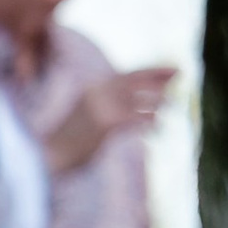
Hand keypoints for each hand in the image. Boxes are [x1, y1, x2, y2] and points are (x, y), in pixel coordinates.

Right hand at [42, 65, 171, 177]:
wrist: (45, 158)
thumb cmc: (65, 144)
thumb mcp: (86, 120)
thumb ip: (106, 110)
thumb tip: (130, 112)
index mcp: (92, 89)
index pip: (128, 75)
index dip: (151, 71)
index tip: (170, 70)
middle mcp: (97, 93)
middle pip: (135, 79)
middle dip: (159, 76)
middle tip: (181, 72)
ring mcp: (101, 107)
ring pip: (139, 98)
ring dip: (159, 102)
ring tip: (173, 106)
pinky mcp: (105, 124)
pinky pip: (137, 119)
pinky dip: (150, 123)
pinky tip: (158, 130)